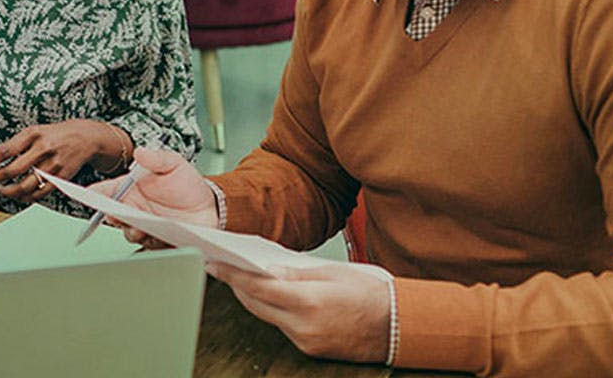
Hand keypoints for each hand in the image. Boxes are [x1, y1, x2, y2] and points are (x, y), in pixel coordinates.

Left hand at [0, 120, 107, 203]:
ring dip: (5, 191)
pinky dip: (22, 197)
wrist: (86, 137)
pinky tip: (14, 194)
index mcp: (34, 134)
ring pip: (23, 186)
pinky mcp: (60, 178)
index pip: (4, 151)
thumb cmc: (55, 134)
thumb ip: (9, 143)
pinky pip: (37, 194)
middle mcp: (43, 149)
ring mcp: (53, 165)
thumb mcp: (32, 132)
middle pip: (11, 170)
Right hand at [89, 147, 217, 246]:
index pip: (105, 192)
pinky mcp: (156, 241)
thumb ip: (157, 158)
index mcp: (131, 189)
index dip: (93, 195)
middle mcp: (134, 209)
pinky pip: (148, 246)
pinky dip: (152, 242)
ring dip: (134, 230)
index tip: (87, 195)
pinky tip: (163, 234)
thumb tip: (140, 152)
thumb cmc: (189, 184)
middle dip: (114, 216)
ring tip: (145, 225)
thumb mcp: (174, 164)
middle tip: (120, 213)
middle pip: (112, 216)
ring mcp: (144, 226)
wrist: (211, 207)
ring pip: (129, 233)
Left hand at [207, 261, 391, 363]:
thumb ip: (296, 272)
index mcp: (308, 302)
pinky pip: (281, 326)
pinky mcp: (309, 348)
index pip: (258, 287)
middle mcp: (303, 326)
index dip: (232, 274)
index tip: (216, 263)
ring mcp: (305, 341)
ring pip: (266, 316)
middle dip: (237, 285)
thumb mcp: (332, 272)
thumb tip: (268, 269)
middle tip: (221, 266)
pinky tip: (268, 296)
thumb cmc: (371, 294)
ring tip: (240, 277)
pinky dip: (272, 310)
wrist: (397, 325)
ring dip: (252, 298)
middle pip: (256, 304)